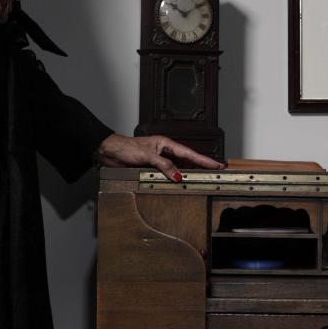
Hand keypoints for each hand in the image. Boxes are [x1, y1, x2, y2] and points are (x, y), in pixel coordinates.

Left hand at [93, 132, 224, 182]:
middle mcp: (164, 152)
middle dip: (202, 166)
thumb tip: (177, 176)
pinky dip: (175, 179)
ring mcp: (159, 161)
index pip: (189, 153)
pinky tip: (181, 184)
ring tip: (204, 179)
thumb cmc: (126, 148)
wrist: (110, 152)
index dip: (204, 160)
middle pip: (187, 161)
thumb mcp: (147, 156)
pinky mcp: (152, 169)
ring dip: (189, 174)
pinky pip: (168, 175)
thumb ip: (163, 166)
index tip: (217, 164)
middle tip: (217, 172)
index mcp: (166, 144)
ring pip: (179, 168)